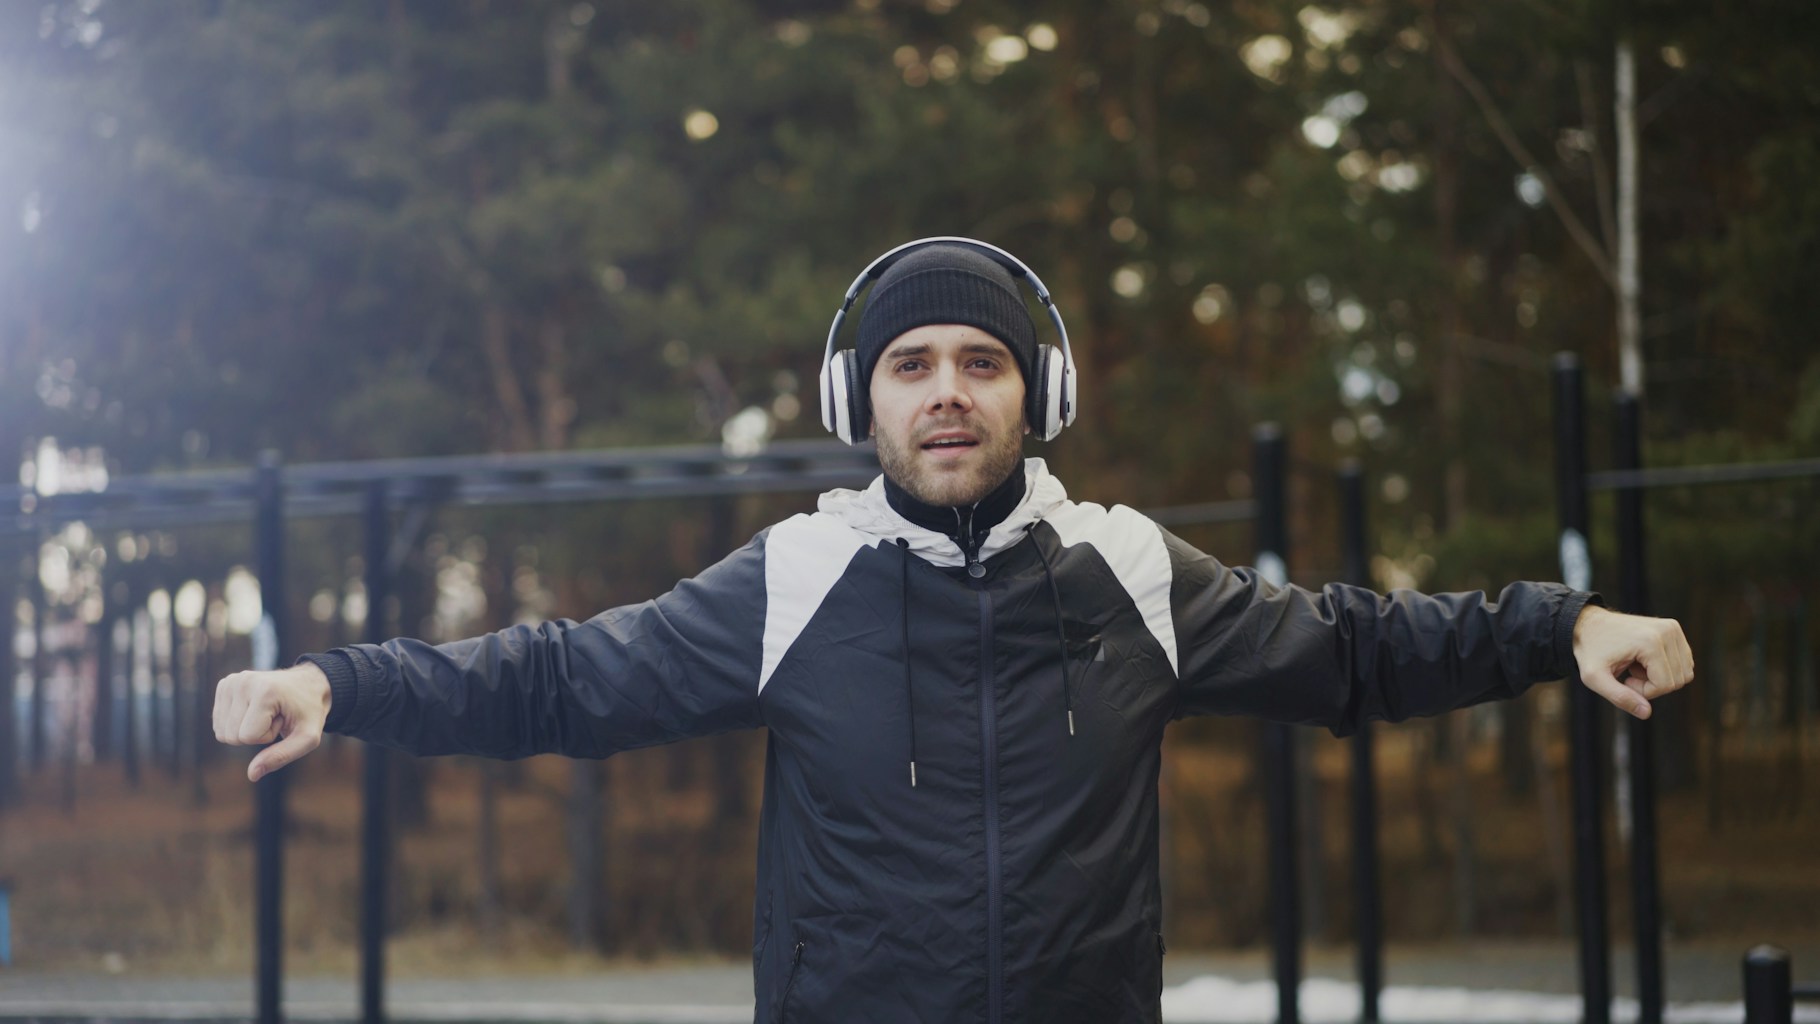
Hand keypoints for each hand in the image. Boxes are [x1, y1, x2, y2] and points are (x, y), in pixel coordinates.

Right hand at [212, 663, 331, 780]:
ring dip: (246, 729)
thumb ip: (281, 757)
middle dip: (256, 734)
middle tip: (276, 716)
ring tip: (268, 712)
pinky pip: (219, 724)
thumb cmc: (309, 712)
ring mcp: (230, 682)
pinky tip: (256, 709)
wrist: (308, 685)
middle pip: (231, 736)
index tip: (283, 720)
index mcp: (264, 691)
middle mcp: (242, 682)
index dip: (267, 737)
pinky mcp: (224, 685)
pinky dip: (237, 723)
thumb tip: (252, 774)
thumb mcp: (307, 738)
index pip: (247, 737)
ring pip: (222, 732)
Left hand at [1572, 604, 1692, 719]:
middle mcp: (1668, 631)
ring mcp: (1673, 628)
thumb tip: (1646, 713)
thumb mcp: (1594, 678)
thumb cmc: (1589, 650)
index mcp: (1651, 642)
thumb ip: (1620, 697)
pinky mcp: (1674, 629)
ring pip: (1683, 673)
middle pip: (1677, 680)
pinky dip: (1665, 668)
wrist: (1587, 624)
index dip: (1644, 692)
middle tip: (1630, 674)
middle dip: (1653, 685)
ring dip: (1659, 677)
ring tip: (1635, 665)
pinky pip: (1683, 663)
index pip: (1665, 685)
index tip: (1625, 681)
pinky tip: (1642, 660)